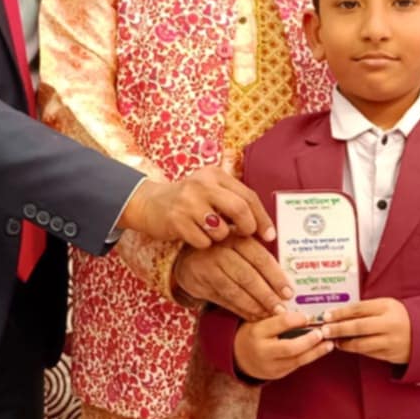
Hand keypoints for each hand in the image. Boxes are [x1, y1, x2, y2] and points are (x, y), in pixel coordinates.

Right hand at [119, 166, 273, 248]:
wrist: (149, 204)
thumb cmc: (188, 201)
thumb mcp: (210, 190)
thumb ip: (233, 200)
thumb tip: (263, 225)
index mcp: (215, 175)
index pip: (248, 196)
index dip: (262, 218)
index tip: (270, 235)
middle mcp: (202, 184)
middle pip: (239, 209)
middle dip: (248, 227)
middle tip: (246, 236)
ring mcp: (188, 202)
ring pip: (221, 230)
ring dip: (221, 237)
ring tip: (211, 232)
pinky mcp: (176, 220)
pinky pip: (203, 241)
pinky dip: (204, 244)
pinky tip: (195, 236)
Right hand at [175, 237, 293, 319]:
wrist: (187, 256)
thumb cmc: (222, 250)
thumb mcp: (239, 243)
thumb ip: (259, 256)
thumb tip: (286, 280)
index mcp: (236, 237)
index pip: (260, 258)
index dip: (276, 277)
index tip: (288, 292)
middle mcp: (221, 250)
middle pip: (248, 276)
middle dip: (267, 295)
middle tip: (281, 308)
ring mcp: (208, 267)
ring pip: (235, 290)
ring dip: (254, 305)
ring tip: (269, 315)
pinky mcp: (200, 283)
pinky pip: (224, 299)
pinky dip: (240, 309)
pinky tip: (253, 316)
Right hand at [233, 310, 331, 380]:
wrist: (239, 357)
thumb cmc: (253, 333)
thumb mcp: (258, 319)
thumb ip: (276, 315)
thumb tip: (303, 306)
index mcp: (257, 332)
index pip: (279, 324)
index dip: (296, 319)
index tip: (309, 315)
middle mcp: (263, 351)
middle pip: (290, 347)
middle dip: (309, 340)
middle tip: (322, 332)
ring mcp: (271, 365)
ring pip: (297, 360)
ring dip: (316, 351)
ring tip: (329, 343)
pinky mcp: (278, 374)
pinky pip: (297, 365)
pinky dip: (311, 356)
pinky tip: (322, 349)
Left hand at [319, 298, 412, 363]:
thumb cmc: (401, 317)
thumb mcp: (387, 306)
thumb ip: (367, 309)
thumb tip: (341, 314)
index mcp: (388, 308)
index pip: (359, 309)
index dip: (341, 313)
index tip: (327, 315)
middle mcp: (390, 325)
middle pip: (358, 327)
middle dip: (338, 329)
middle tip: (324, 330)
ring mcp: (390, 342)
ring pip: (362, 344)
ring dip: (344, 343)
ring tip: (333, 340)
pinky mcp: (390, 355)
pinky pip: (368, 353)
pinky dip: (355, 350)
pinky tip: (346, 346)